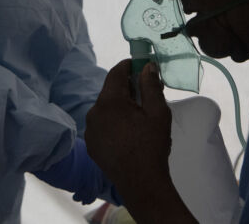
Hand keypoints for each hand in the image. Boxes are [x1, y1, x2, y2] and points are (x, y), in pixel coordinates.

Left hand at [85, 60, 196, 223]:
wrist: (141, 183)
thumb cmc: (152, 145)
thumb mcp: (158, 112)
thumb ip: (151, 85)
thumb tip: (147, 66)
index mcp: (109, 102)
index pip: (116, 72)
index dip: (130, 65)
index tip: (142, 65)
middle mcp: (94, 112)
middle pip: (110, 91)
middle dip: (128, 88)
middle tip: (147, 93)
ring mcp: (90, 130)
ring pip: (106, 108)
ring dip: (120, 106)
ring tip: (138, 117)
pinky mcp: (91, 145)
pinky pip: (102, 124)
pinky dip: (113, 121)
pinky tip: (128, 133)